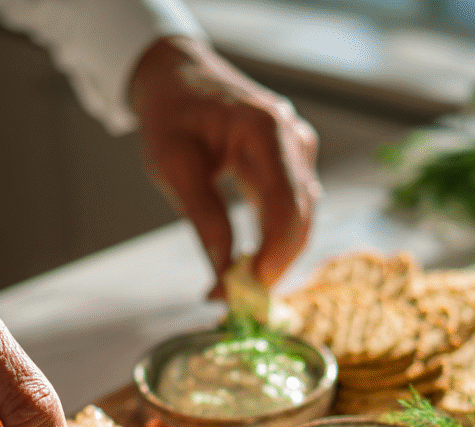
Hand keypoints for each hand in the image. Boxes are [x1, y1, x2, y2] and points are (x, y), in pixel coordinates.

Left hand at [130, 36, 318, 294]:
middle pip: (301, 217)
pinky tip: (251, 264)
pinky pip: (293, 212)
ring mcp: (298, 152)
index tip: (253, 287)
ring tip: (240, 286)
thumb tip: (224, 274)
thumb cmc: (172, 116)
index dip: (277, 251)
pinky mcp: (293, 166)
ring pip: (301, 219)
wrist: (179, 78)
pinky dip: (275, 243)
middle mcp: (293, 139)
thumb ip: (204, 218)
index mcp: (266, 130)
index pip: (287, 202)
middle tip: (242, 300)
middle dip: (276, 263)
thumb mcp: (174, 167)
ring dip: (277, 257)